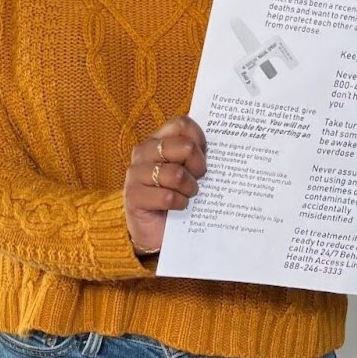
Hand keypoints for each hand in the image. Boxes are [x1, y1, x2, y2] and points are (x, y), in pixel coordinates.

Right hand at [123, 115, 206, 253]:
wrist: (158, 233)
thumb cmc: (178, 196)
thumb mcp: (190, 170)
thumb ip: (197, 153)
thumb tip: (223, 142)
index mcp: (158, 140)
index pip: (182, 124)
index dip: (200, 140)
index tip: (205, 156)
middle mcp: (144, 151)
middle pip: (184, 146)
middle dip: (199, 166)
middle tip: (198, 179)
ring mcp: (136, 172)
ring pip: (177, 174)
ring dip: (190, 189)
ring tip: (187, 195)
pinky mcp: (133, 195)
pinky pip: (167, 196)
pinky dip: (179, 204)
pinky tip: (178, 207)